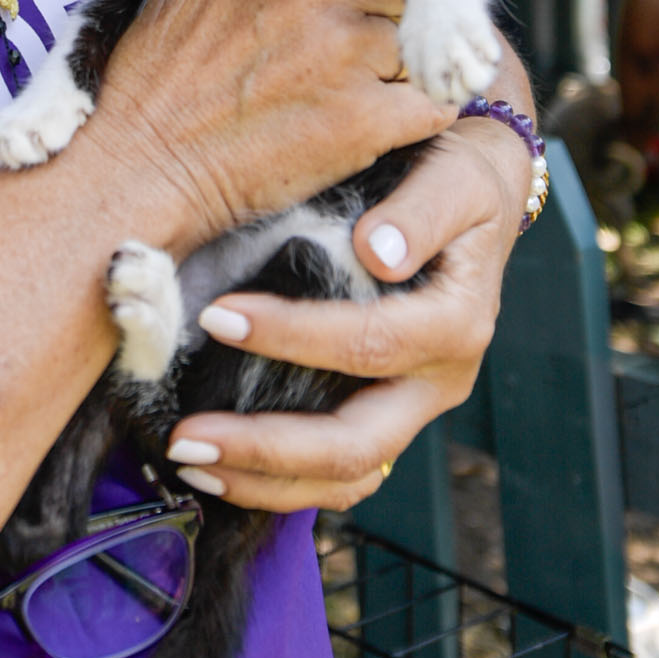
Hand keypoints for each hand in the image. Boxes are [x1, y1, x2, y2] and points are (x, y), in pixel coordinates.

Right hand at [91, 0, 445, 245]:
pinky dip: (421, 116)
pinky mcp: (365, 119)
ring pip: (423, 46)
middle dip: (397, 16)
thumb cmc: (157, 81)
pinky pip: (434, 105)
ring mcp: (347, 54)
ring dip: (405, 69)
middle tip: (369, 50)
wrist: (142, 164)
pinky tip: (387, 125)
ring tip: (366, 94)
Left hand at [164, 115, 530, 512]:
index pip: (369, 343)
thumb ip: (420, 211)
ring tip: (189, 464)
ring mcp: (411, 407)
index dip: (291, 336)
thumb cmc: (454, 176)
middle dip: (267, 449)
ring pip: (346, 477)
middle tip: (185, 440)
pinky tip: (219, 467)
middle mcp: (438, 381)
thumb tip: (377, 252)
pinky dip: (279, 482)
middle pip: (357, 445)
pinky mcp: (384, 416)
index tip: (216, 317)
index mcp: (456, 324)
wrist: (473, 196)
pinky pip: (337, 474)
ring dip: (265, 481)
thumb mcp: (454, 176)